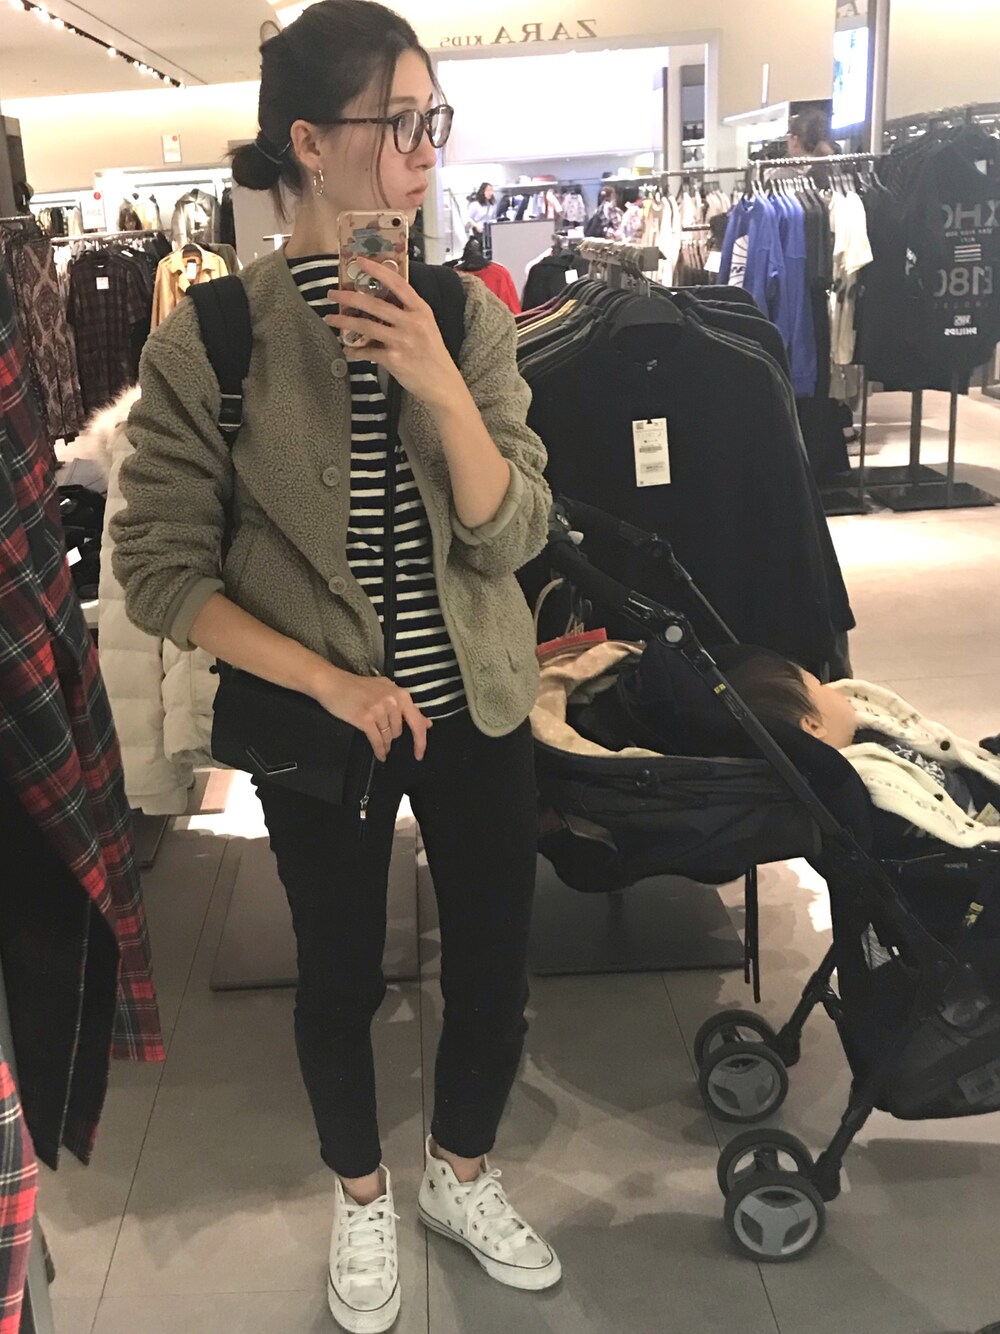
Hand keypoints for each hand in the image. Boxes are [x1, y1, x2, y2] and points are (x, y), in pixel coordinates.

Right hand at [313, 666, 431, 761]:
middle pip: (399, 731)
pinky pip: (377, 741)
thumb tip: (426, 723)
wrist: (332, 683)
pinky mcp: (365, 718)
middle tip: (381, 732)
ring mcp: (379, 709)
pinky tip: (380, 755)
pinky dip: (379, 750)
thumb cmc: (357, 687)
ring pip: (388, 737)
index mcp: (400, 693)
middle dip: (392, 737)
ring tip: (377, 741)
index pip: (417, 721)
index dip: (421, 741)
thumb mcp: (386, 690)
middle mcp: (392, 700)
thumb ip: (406, 707)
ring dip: (384, 743)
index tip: (420, 754)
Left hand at [325, 259, 466, 410]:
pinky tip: (347, 350)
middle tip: (332, 294)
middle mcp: (412, 323)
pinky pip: (367, 352)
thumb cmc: (432, 353)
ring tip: (330, 318)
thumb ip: (407, 313)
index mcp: (421, 310)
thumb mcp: (426, 326)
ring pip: (367, 327)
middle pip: (375, 305)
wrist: (442, 383)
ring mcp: (402, 341)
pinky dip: (354, 351)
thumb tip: (379, 302)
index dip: (377, 270)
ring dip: (344, 322)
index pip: (398, 284)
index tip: (359, 261)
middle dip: (349, 297)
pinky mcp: (394, 359)